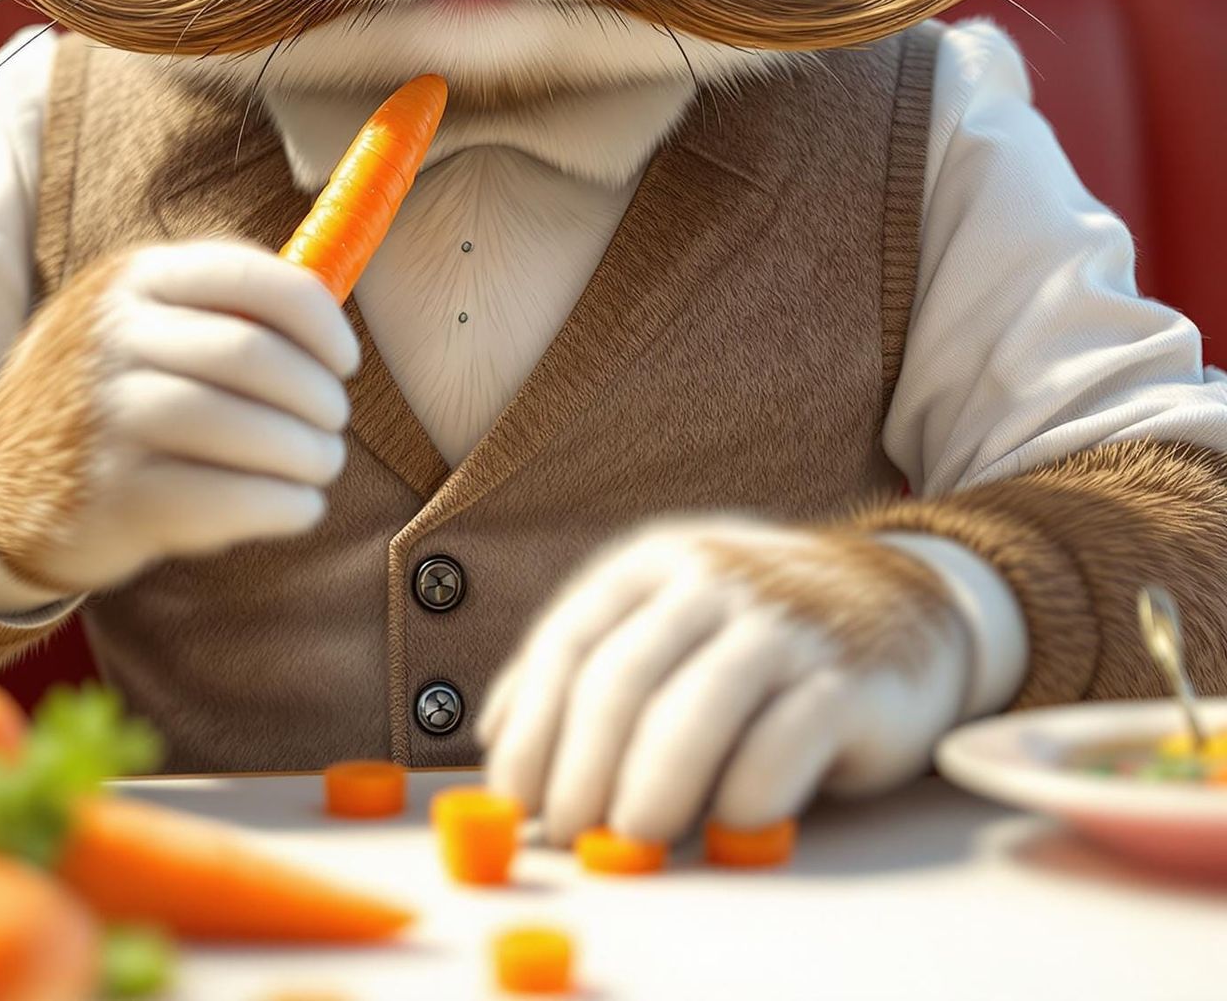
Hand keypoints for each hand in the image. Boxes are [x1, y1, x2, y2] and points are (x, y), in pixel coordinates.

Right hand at [0, 241, 357, 595]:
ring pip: (240, 427)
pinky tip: (298, 508)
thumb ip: (220, 307)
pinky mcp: (111, 495)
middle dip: (317, 395)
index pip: (249, 277)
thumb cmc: (105, 396)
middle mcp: (113, 340)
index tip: (345, 360)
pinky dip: (279, 505)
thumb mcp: (138, 323)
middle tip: (335, 423)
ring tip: (323, 465)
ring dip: (306, 453)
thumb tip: (329, 312)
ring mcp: (106, 418)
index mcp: (132, 280)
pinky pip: (221, 498)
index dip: (317, 319)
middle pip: (251, 356)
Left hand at [480, 517, 968, 845]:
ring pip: (694, 710)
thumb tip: (498, 738)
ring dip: (651, 791)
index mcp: (653, 560)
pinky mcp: (845, 677)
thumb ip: (591, 665)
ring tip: (633, 843)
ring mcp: (781, 624)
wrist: (905, 601)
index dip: (534, 728)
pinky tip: (727, 828)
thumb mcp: (668, 620)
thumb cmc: (759, 631)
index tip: (517, 803)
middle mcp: (711, 579)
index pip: (570, 641)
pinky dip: (744, 797)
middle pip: (622, 679)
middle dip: (582, 771)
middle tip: (571, 838)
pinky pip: (781, 743)